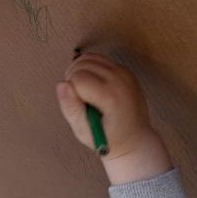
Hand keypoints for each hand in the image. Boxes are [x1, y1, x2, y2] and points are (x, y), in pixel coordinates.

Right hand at [56, 53, 170, 184]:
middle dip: (72, 79)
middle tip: (78, 99)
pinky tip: (90, 86)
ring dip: (79, 72)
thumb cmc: (108, 138)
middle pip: (81, 64)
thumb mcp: (84, 131)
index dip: (71, 91)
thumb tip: (61, 84)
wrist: (134, 138)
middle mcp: (120, 80)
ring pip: (88, 58)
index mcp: (111, 96)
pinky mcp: (123, 70)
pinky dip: (88, 69)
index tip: (78, 106)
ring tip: (83, 92)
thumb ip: (71, 108)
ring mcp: (124, 73)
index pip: (77, 77)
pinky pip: (98, 60)